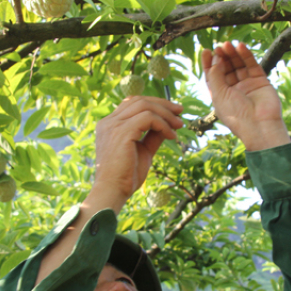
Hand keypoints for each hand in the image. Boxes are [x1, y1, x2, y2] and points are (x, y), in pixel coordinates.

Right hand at [91, 96, 183, 211]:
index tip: (172, 111)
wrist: (113, 191)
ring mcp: (113, 125)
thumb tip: (169, 125)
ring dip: (166, 114)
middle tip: (180, 111)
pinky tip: (171, 136)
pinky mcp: (122, 131)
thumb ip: (152, 136)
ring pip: (145, 106)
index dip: (154, 103)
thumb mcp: (143, 151)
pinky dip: (163, 124)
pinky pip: (148, 118)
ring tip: (179, 125)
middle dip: (162, 104)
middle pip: (139, 100)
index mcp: (109, 125)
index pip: (132, 103)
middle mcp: (109, 121)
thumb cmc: (126, 176)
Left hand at [202, 41, 290, 150]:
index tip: (205, 51)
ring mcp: (247, 85)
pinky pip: (251, 65)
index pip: (213, 76)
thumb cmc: (237, 115)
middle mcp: (233, 90)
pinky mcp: (260, 81)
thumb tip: (214, 59)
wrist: (260, 125)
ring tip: (228, 44)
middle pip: (225, 68)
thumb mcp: (219, 95)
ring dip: (232, 54)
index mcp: (220, 96)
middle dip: (221, 57)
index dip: (208, 63)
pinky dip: (246, 55)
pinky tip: (240, 47)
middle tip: (218, 47)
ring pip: (238, 65)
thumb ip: (215, 76)